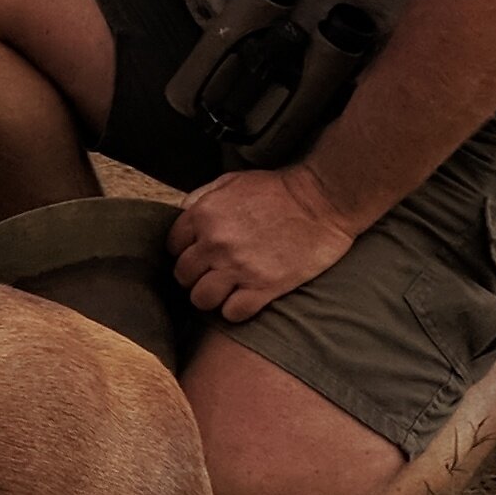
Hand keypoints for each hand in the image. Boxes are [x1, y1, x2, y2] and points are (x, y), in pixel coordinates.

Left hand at [170, 166, 358, 322]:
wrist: (323, 199)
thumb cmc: (279, 190)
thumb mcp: (231, 181)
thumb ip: (201, 198)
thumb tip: (181, 215)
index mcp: (204, 215)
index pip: (171, 247)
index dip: (184, 252)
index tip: (200, 255)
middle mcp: (216, 243)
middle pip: (183, 276)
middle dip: (194, 277)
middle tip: (212, 275)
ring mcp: (239, 267)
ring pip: (201, 299)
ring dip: (211, 298)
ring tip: (225, 291)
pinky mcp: (265, 286)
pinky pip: (232, 313)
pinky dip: (235, 310)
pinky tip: (246, 299)